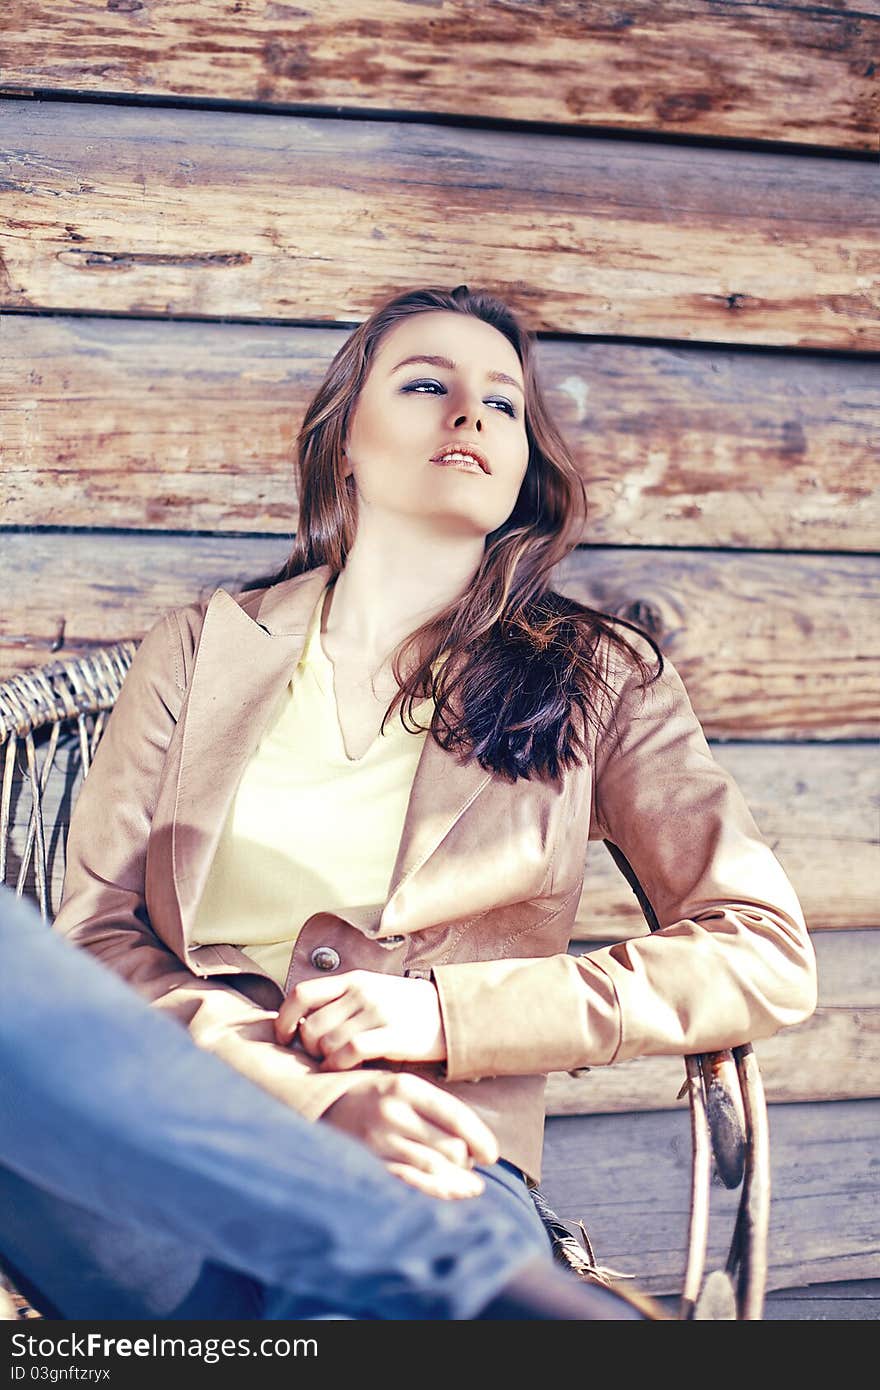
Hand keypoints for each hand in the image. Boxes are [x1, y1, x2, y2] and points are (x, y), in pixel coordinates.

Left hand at [275, 970, 446, 1070]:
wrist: (449, 1013)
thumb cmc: (404, 1008)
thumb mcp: (371, 991)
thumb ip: (340, 1001)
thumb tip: (300, 1025)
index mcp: (353, 979)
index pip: (302, 993)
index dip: (284, 1019)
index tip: (284, 1037)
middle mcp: (362, 992)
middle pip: (312, 1025)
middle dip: (307, 1047)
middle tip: (318, 1057)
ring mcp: (377, 1012)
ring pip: (327, 1040)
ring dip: (324, 1059)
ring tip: (335, 1063)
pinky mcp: (392, 1034)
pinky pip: (350, 1051)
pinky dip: (338, 1065)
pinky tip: (343, 1069)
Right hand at [321, 1071, 498, 1199]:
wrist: (323, 1106)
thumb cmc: (375, 1096)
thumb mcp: (403, 1087)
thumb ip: (435, 1108)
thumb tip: (476, 1146)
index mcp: (405, 1087)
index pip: (455, 1115)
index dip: (480, 1138)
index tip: (492, 1154)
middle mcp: (392, 1113)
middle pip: (449, 1146)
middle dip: (466, 1160)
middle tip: (470, 1163)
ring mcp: (378, 1141)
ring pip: (433, 1168)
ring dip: (455, 1178)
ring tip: (465, 1181)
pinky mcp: (368, 1164)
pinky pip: (411, 1184)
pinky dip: (436, 1190)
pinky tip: (451, 1192)